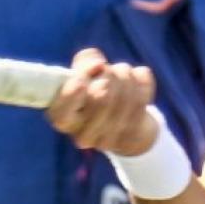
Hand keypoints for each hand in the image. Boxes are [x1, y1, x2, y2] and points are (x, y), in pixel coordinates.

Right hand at [45, 48, 159, 155]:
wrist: (124, 120)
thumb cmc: (95, 92)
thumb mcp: (82, 74)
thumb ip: (83, 63)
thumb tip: (98, 65)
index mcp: (62, 118)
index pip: (63, 111)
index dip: (73, 92)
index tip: (81, 80)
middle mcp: (82, 135)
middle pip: (101, 95)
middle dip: (109, 74)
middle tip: (108, 71)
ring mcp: (109, 140)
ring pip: (126, 96)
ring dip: (126, 75)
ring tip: (123, 74)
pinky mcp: (133, 136)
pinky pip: (142, 97)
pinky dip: (142, 80)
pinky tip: (138, 83)